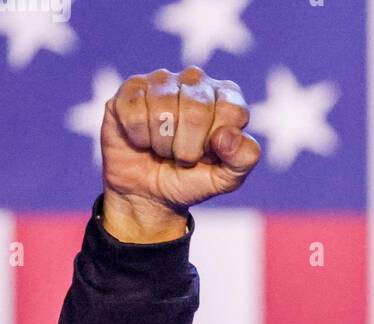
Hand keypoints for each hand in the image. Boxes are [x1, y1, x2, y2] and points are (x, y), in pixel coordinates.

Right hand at [100, 66, 260, 242]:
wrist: (150, 192)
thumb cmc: (193, 179)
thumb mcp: (227, 178)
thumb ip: (243, 158)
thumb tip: (228, 137)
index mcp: (227, 97)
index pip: (232, 110)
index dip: (218, 142)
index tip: (211, 154)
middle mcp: (196, 81)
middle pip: (197, 109)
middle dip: (188, 147)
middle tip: (183, 157)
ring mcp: (161, 81)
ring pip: (163, 109)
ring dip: (162, 144)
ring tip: (163, 149)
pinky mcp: (130, 89)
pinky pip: (134, 111)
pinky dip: (139, 137)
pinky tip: (141, 139)